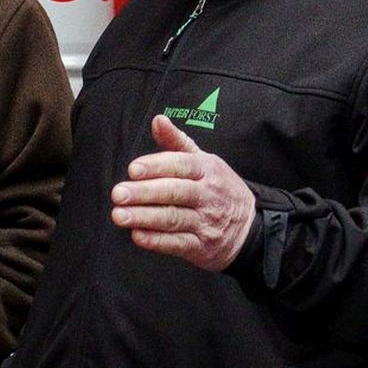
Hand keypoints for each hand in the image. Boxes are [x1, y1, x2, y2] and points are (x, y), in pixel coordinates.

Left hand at [109, 115, 255, 271]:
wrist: (250, 228)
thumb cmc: (219, 189)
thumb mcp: (204, 161)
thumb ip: (177, 142)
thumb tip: (158, 120)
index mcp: (207, 170)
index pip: (181, 165)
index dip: (156, 166)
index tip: (133, 169)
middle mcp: (207, 195)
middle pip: (175, 192)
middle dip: (144, 193)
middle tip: (118, 194)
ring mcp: (205, 222)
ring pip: (173, 218)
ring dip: (144, 218)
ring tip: (120, 215)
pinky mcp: (201, 246)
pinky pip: (177, 243)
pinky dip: (157, 241)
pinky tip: (137, 235)